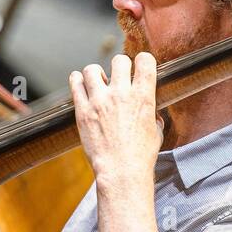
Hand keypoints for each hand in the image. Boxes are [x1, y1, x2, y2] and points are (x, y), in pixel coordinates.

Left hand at [70, 54, 161, 193]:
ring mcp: (100, 101)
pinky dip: (77, 80)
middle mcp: (121, 94)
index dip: (143, 61)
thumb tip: (151, 112)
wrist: (121, 171)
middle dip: (120, 66)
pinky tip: (81, 83)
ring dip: (96, 74)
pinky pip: (75, 84)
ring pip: (92, 69)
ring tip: (97, 82)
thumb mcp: (156, 132)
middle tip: (118, 77)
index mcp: (143, 97)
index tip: (140, 66)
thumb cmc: (141, 156)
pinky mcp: (83, 110)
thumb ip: (152, 116)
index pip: (145, 61)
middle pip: (119, 60)